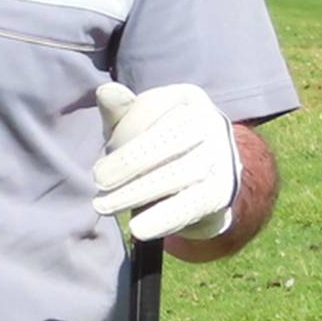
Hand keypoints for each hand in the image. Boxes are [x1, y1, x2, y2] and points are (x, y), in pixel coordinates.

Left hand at [94, 82, 240, 241]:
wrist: (195, 180)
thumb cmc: (151, 142)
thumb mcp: (132, 124)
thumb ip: (118, 111)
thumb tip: (106, 92)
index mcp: (187, 97)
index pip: (152, 107)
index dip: (124, 131)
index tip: (100, 156)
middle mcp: (211, 122)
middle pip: (168, 141)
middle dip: (128, 162)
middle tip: (98, 181)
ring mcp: (222, 156)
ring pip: (179, 173)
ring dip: (138, 191)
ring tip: (105, 206)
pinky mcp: (223, 190)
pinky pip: (194, 203)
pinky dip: (165, 217)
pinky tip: (139, 229)